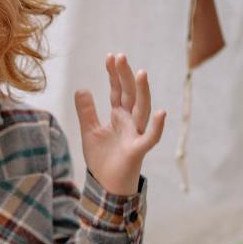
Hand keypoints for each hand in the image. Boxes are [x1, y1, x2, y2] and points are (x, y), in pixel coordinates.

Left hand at [73, 54, 166, 195]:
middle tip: (121, 56)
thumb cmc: (102, 160)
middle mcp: (130, 122)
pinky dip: (156, 126)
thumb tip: (82, 88)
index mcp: (119, 116)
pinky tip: (160, 112)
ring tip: (141, 73)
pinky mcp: (138, 150)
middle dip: (125, 76)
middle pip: (130, 94)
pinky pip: (150, 137)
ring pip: (142, 110)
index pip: (118, 90)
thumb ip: (86, 111)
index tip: (110, 56)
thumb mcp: (89, 132)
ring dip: (143, 92)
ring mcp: (135, 135)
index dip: (114, 74)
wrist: (106, 187)